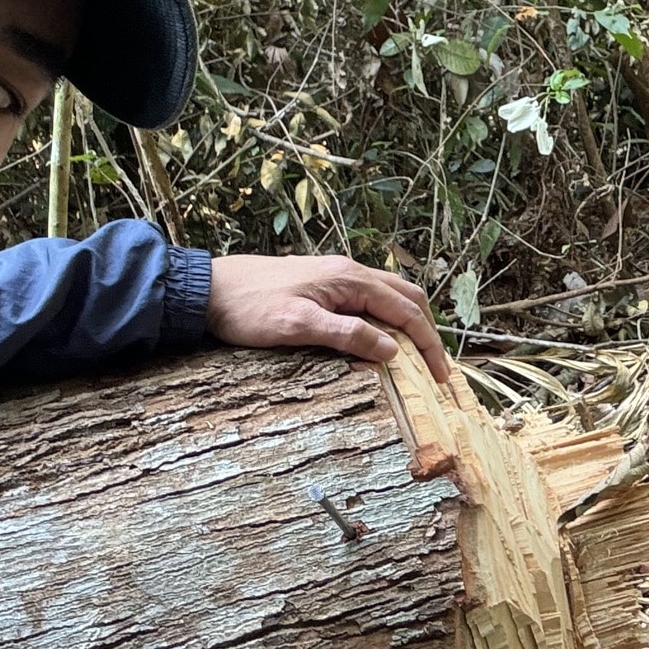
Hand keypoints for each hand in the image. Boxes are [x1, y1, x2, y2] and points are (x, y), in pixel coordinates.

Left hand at [203, 254, 454, 383]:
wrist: (208, 289)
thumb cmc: (249, 307)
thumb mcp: (298, 325)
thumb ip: (347, 334)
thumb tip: (391, 349)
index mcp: (349, 279)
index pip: (405, 311)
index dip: (427, 344)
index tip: (440, 376)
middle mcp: (349, 272)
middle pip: (406, 297)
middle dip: (427, 331)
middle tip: (436, 368)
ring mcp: (336, 276)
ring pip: (390, 295)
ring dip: (409, 322)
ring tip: (417, 353)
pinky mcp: (322, 284)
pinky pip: (369, 298)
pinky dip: (387, 317)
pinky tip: (381, 336)